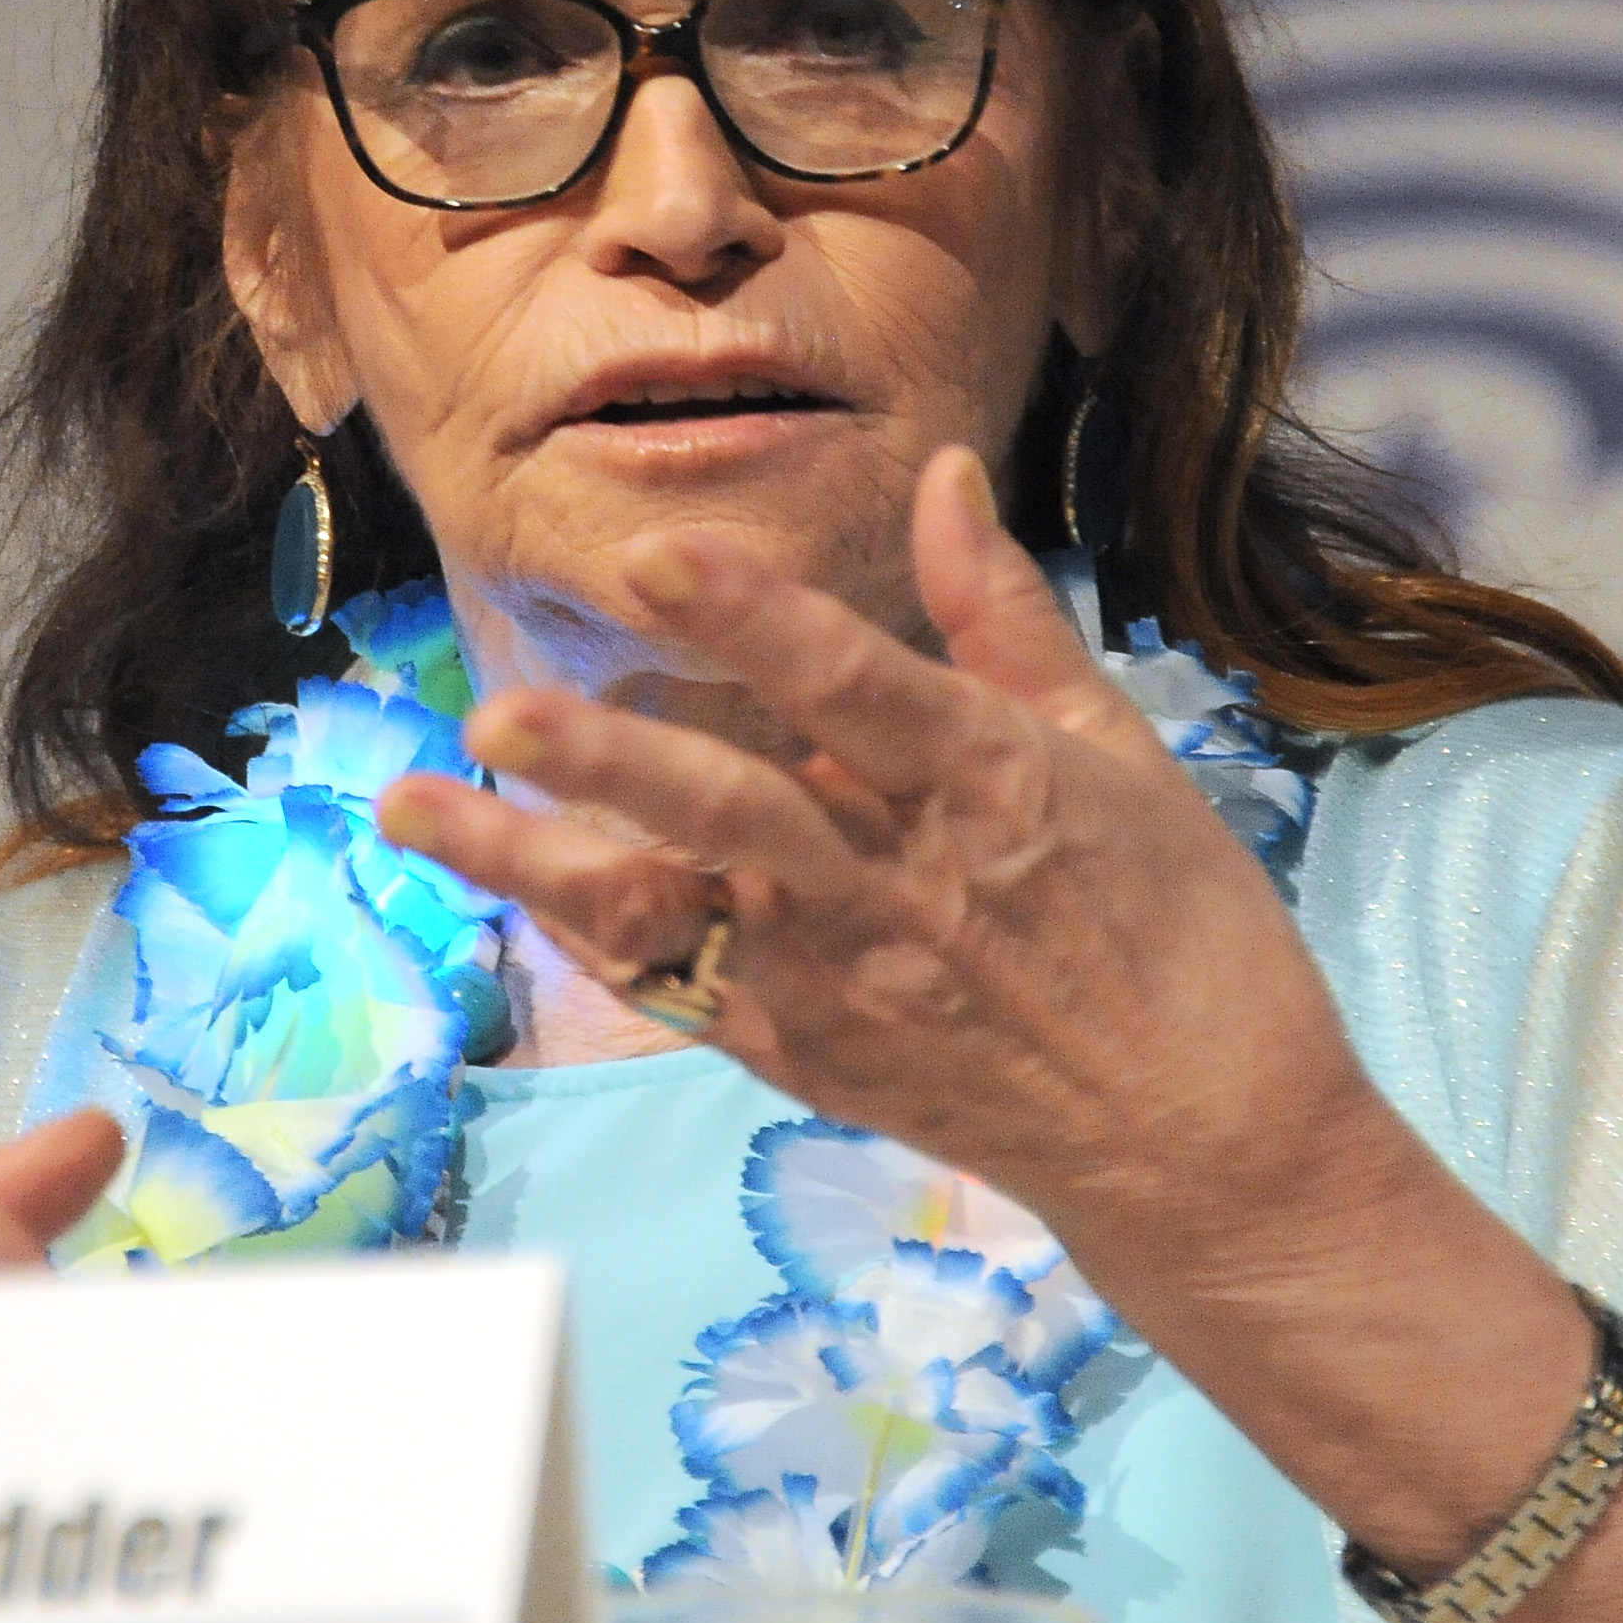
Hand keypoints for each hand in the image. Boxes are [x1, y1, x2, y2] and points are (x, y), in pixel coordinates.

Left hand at [376, 446, 1398, 1253]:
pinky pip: (679, 995)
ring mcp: (842, 984)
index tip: (654, 554)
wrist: (1205, 1146)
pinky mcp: (809, 1059)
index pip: (853, 683)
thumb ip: (1003, 616)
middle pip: (735, 809)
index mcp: (990, 786)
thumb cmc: (1181, 931)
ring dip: (537, 861)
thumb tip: (941, 476)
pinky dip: (589, 941)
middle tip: (499, 712)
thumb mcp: (1118, 751)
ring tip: (417, 810)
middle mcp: (899, 886)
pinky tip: (504, 888)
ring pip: (669, 912)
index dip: (752, 617)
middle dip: (611, 760)